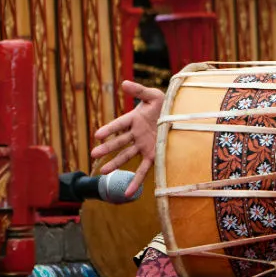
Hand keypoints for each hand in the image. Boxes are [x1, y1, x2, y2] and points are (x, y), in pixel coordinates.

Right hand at [92, 81, 163, 195]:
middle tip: (93, 155)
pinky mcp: (153, 155)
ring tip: (102, 172)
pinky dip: (135, 181)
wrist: (182, 115)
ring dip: (115, 163)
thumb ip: (139, 91)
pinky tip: (127, 193)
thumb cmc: (167, 103)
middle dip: (107, 148)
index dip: (109, 129)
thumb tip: (123, 83)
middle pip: (119, 142)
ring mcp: (144, 145)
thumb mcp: (154, 96)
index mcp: (135, 119)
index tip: (97, 135)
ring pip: (126, 156)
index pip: (119, 124)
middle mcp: (137, 133)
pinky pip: (143, 170)